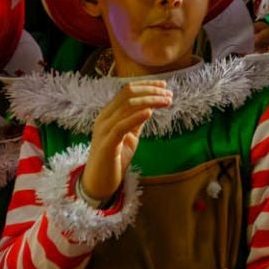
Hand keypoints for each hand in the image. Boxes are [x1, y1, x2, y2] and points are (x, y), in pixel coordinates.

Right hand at [82, 79, 173, 204]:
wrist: (99, 183)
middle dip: (151, 90)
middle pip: (128, 94)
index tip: (164, 85)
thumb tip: (150, 106)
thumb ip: (136, 121)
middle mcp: (104, 117)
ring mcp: (104, 129)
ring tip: (166, 101)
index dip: (146, 85)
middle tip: (169, 93)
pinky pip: (121, 126)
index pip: (127, 90)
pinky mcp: (107, 144)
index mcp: (109, 113)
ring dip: (150, 101)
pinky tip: (150, 112)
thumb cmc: (115, 159)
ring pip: (127, 106)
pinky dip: (136, 116)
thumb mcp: (129, 136)